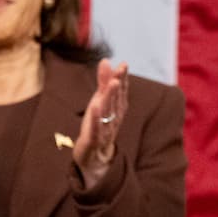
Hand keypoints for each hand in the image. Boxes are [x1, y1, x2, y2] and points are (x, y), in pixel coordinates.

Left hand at [73, 59, 128, 189]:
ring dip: (111, 98)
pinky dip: (97, 119)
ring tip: (112, 83)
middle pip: (116, 100)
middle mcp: (114, 119)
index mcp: (116, 109)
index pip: (121, 92)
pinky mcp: (94, 140)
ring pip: (108, 112)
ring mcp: (105, 129)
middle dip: (119, 84)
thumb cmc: (98, 125)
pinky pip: (96, 129)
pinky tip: (96, 107)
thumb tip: (106, 60)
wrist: (95, 157)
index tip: (123, 65)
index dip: (122, 78)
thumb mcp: (99, 102)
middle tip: (120, 70)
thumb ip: (103, 82)